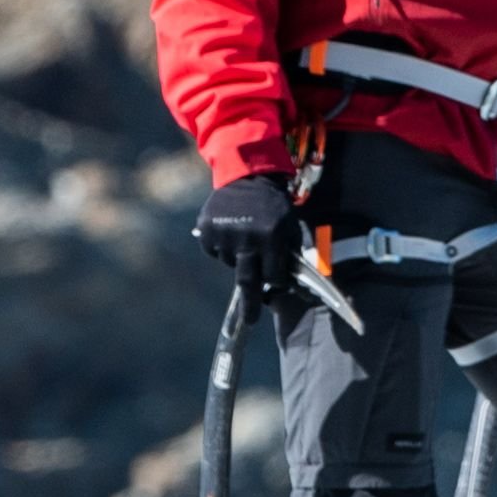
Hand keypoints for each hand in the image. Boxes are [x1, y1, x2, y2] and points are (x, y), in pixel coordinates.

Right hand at [191, 168, 302, 300]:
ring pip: (230, 263)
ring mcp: (224, 234)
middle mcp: (247, 238)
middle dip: (250, 304)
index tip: (276, 286)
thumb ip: (289, 253)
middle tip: (250, 320)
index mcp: (271, 237)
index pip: (274, 275)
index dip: (276, 281)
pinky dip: (222, 248)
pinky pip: (215, 252)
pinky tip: (230, 230)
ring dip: (238, 259)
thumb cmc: (274, 205)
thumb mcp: (289, 226)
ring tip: (244, 236)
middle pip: (248, 280)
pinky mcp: (206, 229)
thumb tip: (287, 285)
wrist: (246, 175)